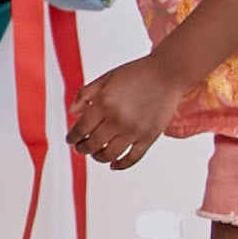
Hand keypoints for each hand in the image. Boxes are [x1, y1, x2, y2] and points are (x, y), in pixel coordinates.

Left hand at [67, 58, 185, 168]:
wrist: (167, 73)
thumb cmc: (137, 73)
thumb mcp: (106, 78)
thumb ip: (86, 94)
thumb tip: (72, 113)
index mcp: (103, 103)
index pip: (80, 129)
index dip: (72, 137)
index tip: (70, 140)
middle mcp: (117, 119)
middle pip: (92, 145)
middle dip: (82, 148)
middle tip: (80, 148)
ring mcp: (134, 130)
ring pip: (109, 155)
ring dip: (98, 157)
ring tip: (96, 153)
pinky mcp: (149, 137)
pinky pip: (132, 158)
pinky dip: (120, 165)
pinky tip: (113, 164)